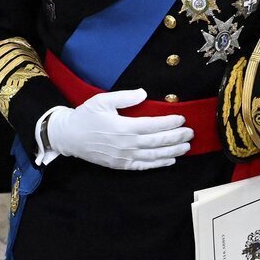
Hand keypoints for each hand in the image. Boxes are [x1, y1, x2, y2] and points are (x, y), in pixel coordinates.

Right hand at [46, 90, 193, 170]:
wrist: (69, 136)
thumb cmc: (86, 116)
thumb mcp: (103, 100)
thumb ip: (124, 97)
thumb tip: (143, 94)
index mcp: (124, 127)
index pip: (154, 125)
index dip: (170, 122)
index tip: (182, 118)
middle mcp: (127, 144)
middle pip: (158, 142)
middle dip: (176, 138)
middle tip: (191, 133)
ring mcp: (124, 157)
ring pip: (154, 156)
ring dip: (172, 152)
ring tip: (186, 147)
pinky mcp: (120, 165)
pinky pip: (143, 166)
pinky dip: (158, 164)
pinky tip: (170, 161)